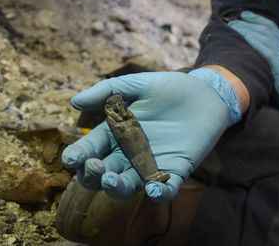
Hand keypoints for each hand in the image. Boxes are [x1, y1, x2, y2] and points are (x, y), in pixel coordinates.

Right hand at [60, 69, 240, 201]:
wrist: (207, 94)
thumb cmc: (170, 88)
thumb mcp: (139, 85)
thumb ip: (109, 91)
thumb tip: (74, 101)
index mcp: (115, 134)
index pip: (90, 149)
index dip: (78, 156)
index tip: (71, 158)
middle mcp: (128, 154)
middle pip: (102, 173)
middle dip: (93, 174)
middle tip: (95, 165)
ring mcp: (151, 165)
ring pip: (127, 186)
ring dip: (117, 188)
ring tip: (111, 180)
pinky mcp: (175, 170)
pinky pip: (164, 189)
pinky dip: (159, 193)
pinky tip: (153, 191)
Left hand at [228, 11, 278, 118]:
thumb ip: (275, 54)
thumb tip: (258, 48)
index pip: (272, 26)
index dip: (258, 19)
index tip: (245, 15)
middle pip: (266, 27)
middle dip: (249, 21)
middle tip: (234, 18)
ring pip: (263, 35)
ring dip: (247, 28)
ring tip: (234, 25)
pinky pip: (264, 47)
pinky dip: (254, 39)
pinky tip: (244, 36)